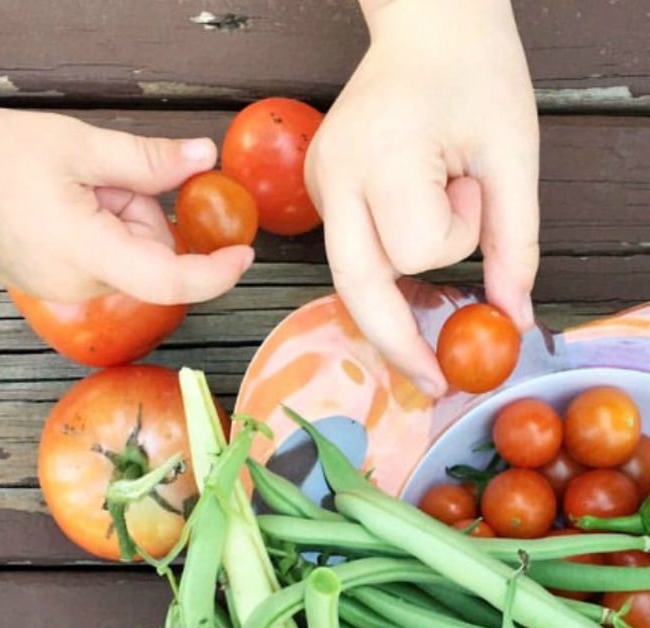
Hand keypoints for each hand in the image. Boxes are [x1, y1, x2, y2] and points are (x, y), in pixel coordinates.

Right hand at [0, 106, 253, 303]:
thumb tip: (202, 157)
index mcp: (92, 254)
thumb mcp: (79, 146)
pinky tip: (61, 202)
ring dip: (116, 216)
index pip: (173, 281)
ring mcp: (67, 288)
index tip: (244, 254)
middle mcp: (83, 284)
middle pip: (149, 254)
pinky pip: (100, 257)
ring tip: (70, 186)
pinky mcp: (56, 283)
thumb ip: (148, 161)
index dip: (216, 273)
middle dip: (142, 211)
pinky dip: (97, 227)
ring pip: (126, 253)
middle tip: (100, 176)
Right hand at [304, 0, 538, 396]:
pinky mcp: (320, 192)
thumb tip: (515, 319)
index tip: (472, 188)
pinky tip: (410, 236)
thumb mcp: (514, 151)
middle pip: (356, 290)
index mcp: (380, 155)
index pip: (415, 248)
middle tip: (435, 384)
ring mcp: (319, 187)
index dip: (456, 236)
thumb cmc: (474, 71)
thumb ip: (517, 241)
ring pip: (354, 281)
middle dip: (398, 342)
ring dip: (399, 291)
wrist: (427, 21)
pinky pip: (353, 257)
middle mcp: (335, 176)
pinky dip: (386, 268)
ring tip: (434, 262)